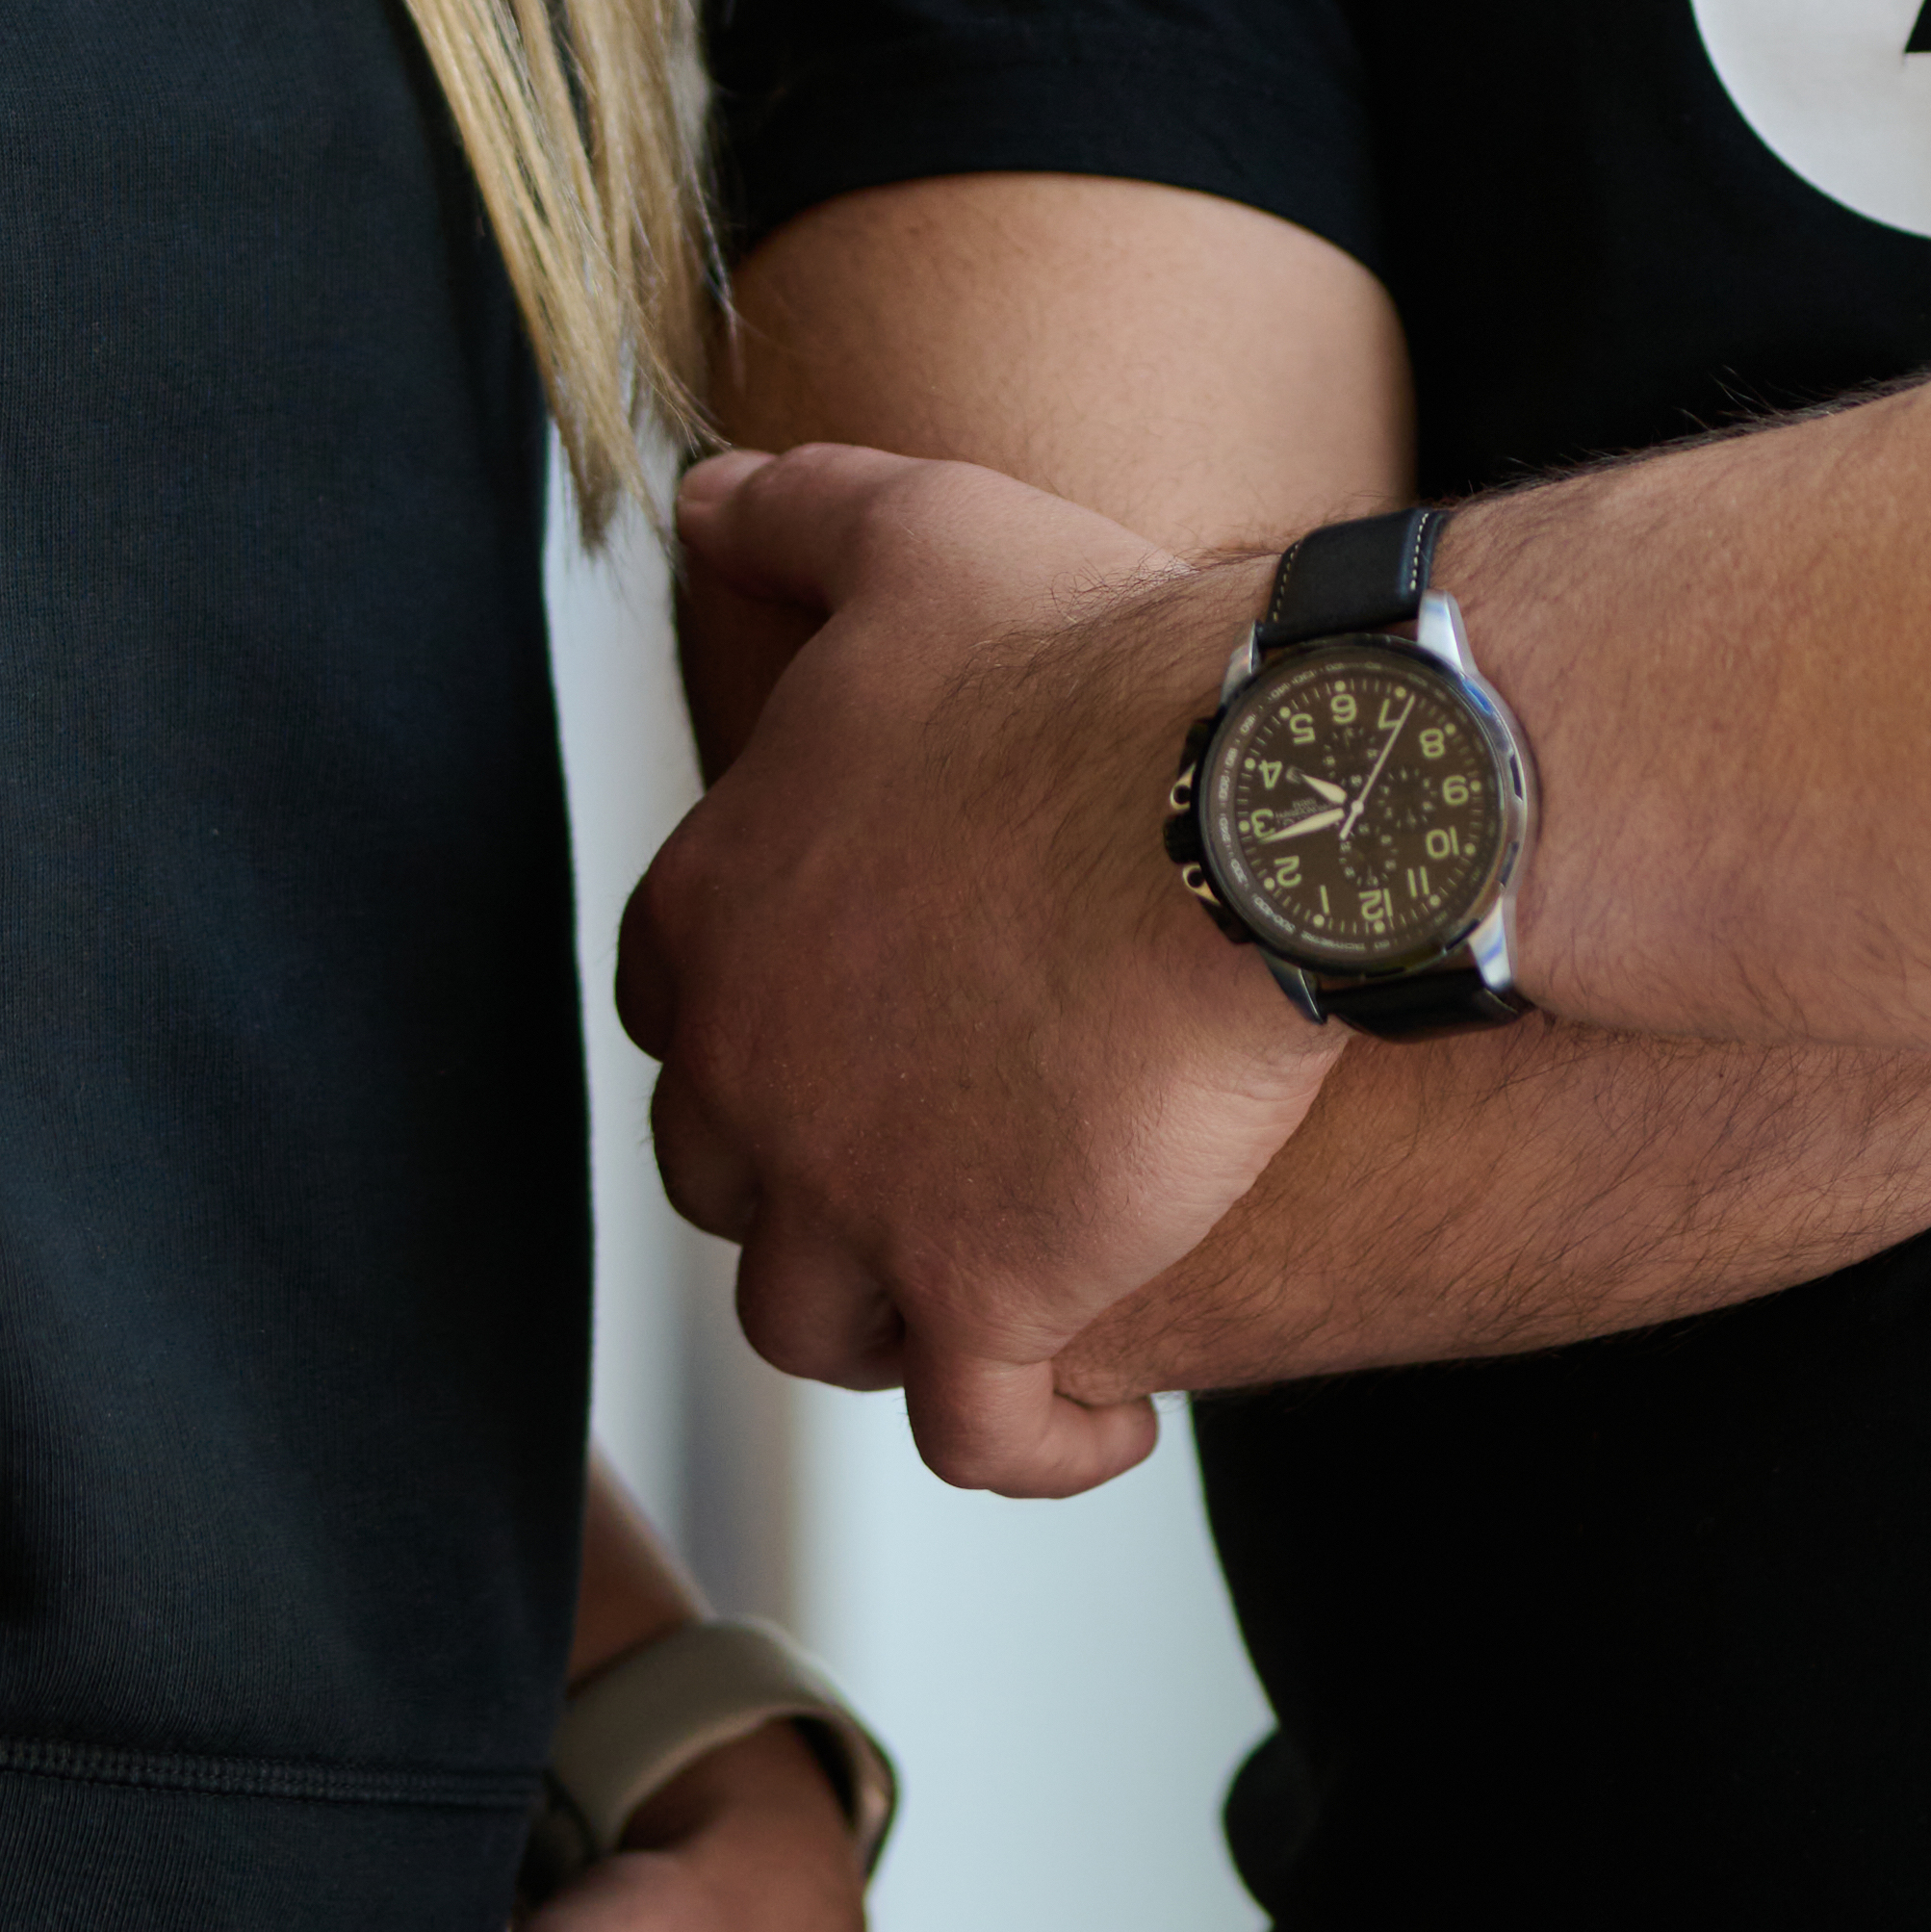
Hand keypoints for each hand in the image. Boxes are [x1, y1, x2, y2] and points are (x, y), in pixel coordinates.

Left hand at [620, 445, 1336, 1492]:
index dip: (759, 1021)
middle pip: (729, 1175)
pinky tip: (1101, 1416)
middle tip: (931, 1153)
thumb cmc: (1099, 664)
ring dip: (897, 1310)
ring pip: (818, 1321)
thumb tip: (701, 492)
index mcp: (718, 911)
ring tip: (1000, 1285)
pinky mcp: (991, 1299)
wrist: (1255, 801)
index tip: (852, 1016)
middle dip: (813, 1175)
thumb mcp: (918, 534)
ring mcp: (860, 1203)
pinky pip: (978, 1435)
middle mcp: (754, 1075)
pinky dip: (1032, 1439)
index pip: (674, 1007)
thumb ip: (791, 517)